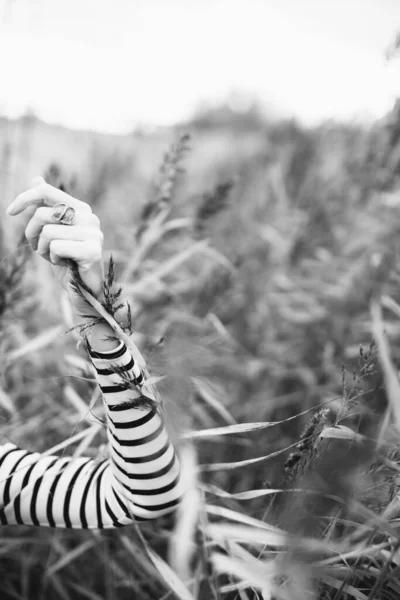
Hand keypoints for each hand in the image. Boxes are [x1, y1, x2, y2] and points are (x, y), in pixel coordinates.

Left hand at [7, 176, 103, 313]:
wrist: (83, 290)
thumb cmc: (66, 260)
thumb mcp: (51, 231)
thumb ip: (46, 206)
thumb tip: (36, 179)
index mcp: (81, 209)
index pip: (47, 191)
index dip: (24, 198)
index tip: (10, 212)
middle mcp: (90, 218)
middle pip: (43, 213)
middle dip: (32, 233)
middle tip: (39, 249)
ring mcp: (94, 234)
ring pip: (48, 232)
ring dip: (43, 249)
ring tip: (55, 258)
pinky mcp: (92, 251)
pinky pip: (56, 247)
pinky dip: (54, 259)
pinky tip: (65, 265)